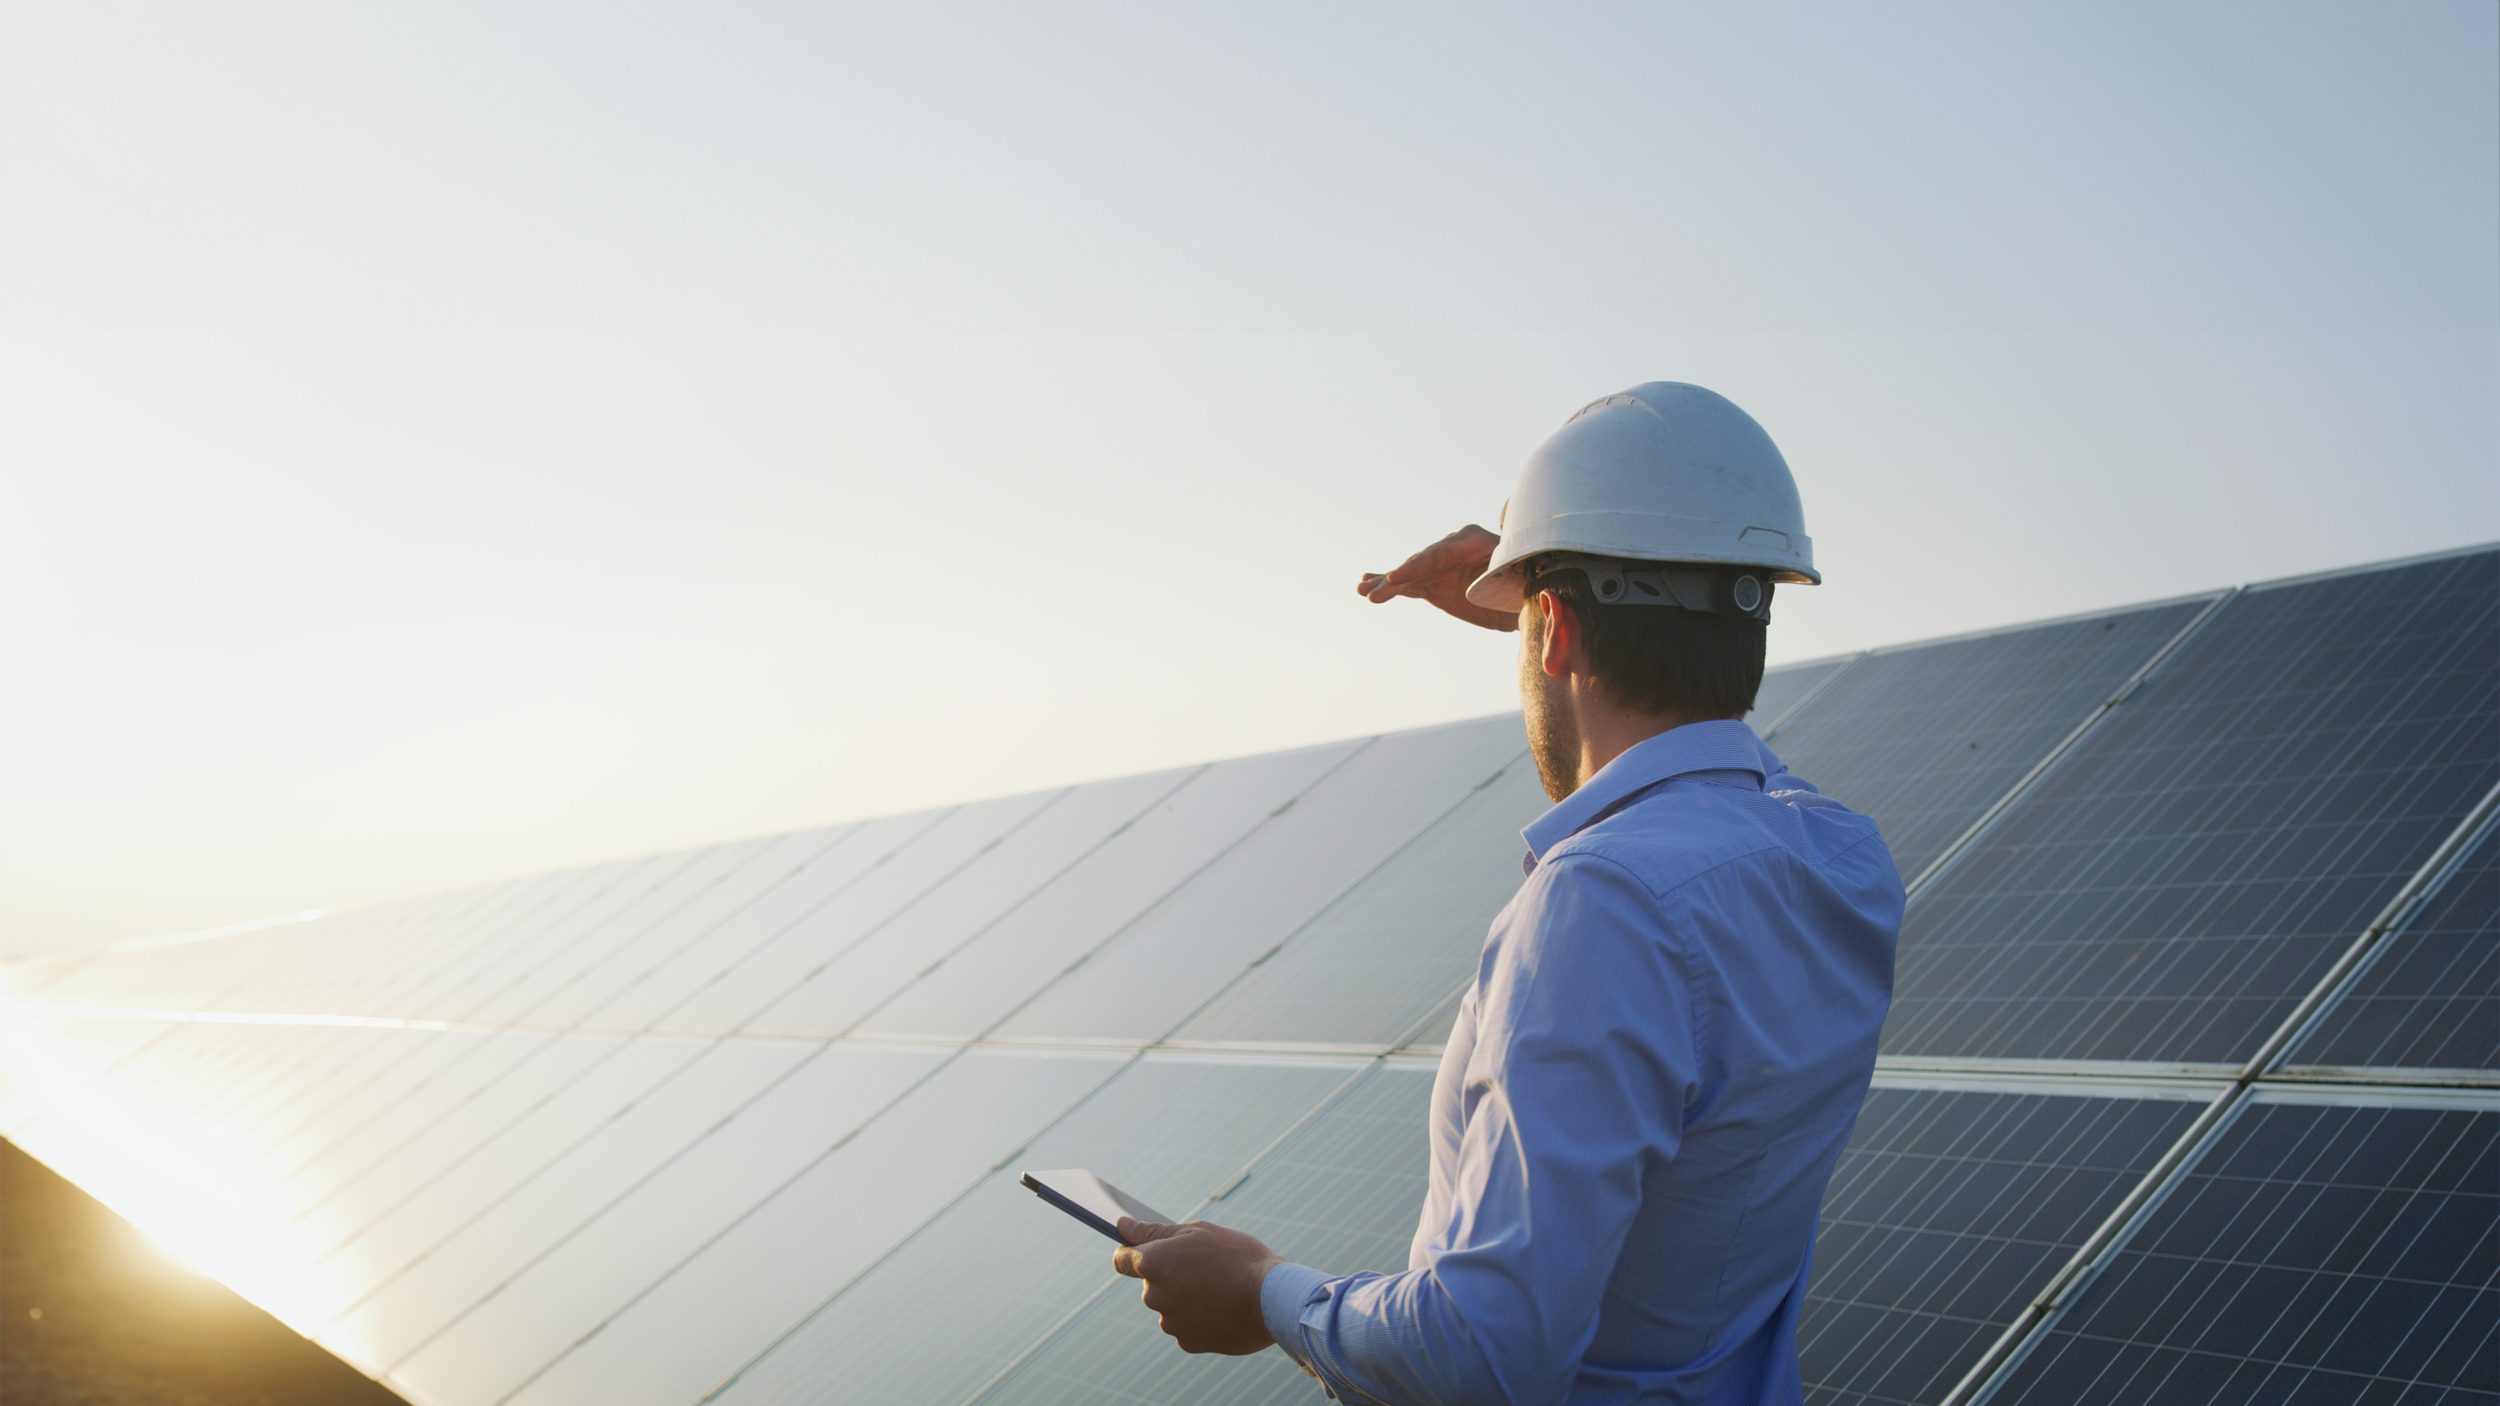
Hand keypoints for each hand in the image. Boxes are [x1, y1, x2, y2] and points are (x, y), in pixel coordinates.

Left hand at [1112, 1218, 1283, 1355]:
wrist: (1272, 1298)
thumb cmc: (1237, 1257)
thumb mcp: (1198, 1231)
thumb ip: (1155, 1231)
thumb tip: (1122, 1225)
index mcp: (1153, 1262)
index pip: (1121, 1259)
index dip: (1131, 1253)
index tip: (1145, 1251)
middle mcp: (1154, 1295)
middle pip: (1153, 1283)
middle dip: (1172, 1275)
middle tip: (1206, 1267)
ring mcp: (1170, 1322)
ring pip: (1171, 1306)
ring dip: (1187, 1298)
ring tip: (1220, 1288)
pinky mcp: (1188, 1343)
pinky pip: (1187, 1327)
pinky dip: (1200, 1319)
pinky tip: (1223, 1309)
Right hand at [1358, 524, 1516, 631]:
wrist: (1525, 601)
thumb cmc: (1528, 583)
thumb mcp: (1522, 572)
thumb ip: (1510, 561)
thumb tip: (1510, 541)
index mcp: (1474, 540)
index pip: (1440, 553)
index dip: (1417, 565)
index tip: (1397, 577)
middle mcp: (1451, 548)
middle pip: (1419, 563)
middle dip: (1396, 577)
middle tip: (1374, 590)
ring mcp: (1439, 566)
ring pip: (1408, 575)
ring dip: (1385, 584)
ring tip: (1362, 591)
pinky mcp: (1431, 583)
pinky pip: (1406, 585)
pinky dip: (1386, 586)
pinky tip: (1364, 585)